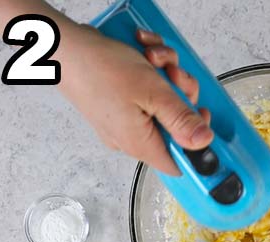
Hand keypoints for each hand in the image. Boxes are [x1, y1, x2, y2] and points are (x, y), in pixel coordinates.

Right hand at [56, 23, 212, 174]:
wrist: (67, 50)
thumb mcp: (153, 91)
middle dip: (181, 95)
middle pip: (173, 126)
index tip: (202, 116)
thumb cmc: (101, 70)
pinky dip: (150, 73)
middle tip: (173, 74)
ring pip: (161, 104)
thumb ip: (181, 119)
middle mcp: (130, 138)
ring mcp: (122, 122)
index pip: (178, 162)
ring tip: (153, 58)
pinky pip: (145, 94)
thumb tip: (203, 143)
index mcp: (139, 143)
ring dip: (166, 77)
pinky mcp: (117, 106)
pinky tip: (143, 55)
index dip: (196, 141)